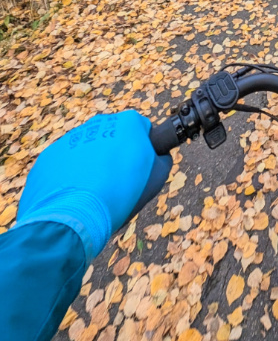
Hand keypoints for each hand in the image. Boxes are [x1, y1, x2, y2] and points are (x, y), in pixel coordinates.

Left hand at [16, 111, 171, 263]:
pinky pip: (66, 163)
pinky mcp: (51, 154)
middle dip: (117, 156)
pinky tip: (75, 195)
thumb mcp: (156, 179)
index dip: (144, 151)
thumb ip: (163, 160)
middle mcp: (99, 122)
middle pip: (114, 138)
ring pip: (89, 149)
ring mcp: (71, 137)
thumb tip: (159, 156)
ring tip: (95, 193)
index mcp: (128, 122)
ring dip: (93, 165)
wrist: (73, 217)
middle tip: (118, 183)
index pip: (143, 131)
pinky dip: (71, 175)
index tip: (139, 170)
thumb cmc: (120, 195)